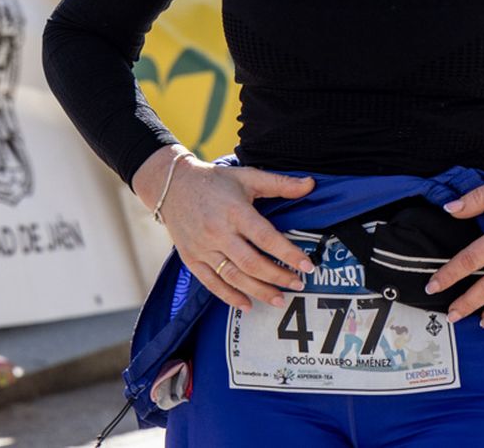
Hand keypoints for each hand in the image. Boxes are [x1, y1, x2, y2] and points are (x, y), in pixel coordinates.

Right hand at [131, 148, 315, 311]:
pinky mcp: (191, 258)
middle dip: (277, 277)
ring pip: (234, 276)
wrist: (173, 186)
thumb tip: (311, 184)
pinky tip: (247, 305)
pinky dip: (229, 297)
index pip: (265, 237)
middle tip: (298, 285)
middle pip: (251, 262)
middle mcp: (218, 232)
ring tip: (280, 300)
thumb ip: (280, 184)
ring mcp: (203, 248)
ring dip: (259, 291)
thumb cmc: (215, 181)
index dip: (288, 253)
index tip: (307, 266)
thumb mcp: (248, 176)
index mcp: (235, 211)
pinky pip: (212, 283)